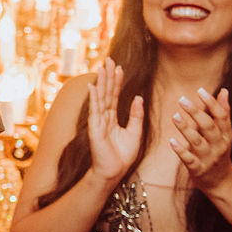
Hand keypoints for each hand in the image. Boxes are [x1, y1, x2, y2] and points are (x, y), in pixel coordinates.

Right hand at [88, 59, 143, 183]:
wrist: (114, 171)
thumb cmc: (123, 155)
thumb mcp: (136, 132)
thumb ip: (136, 115)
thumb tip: (138, 97)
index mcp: (113, 118)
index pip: (115, 95)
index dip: (117, 81)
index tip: (118, 67)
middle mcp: (104, 116)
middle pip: (107, 92)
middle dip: (108, 76)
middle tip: (110, 60)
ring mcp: (98, 121)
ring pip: (101, 97)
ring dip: (101, 82)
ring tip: (103, 67)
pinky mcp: (94, 128)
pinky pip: (95, 109)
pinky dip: (94, 97)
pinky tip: (94, 86)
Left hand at [170, 86, 231, 192]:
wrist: (221, 181)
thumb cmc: (219, 152)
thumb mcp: (225, 133)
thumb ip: (223, 112)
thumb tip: (224, 91)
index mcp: (225, 134)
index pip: (221, 116)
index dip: (211, 103)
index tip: (200, 90)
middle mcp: (218, 145)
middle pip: (208, 126)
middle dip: (196, 112)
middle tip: (181, 99)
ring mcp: (208, 157)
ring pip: (197, 141)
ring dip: (185, 128)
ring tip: (174, 116)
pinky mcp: (197, 168)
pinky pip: (188, 158)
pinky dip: (180, 150)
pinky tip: (171, 141)